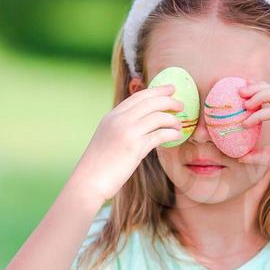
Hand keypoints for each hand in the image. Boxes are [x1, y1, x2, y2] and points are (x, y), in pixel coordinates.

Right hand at [70, 85, 183, 203]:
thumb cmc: (98, 164)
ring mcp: (127, 132)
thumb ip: (121, 127)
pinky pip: (160, 135)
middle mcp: (119, 120)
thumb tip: (142, 123)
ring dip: (172, 119)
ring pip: (158, 117)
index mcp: (112, 116)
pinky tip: (176, 136)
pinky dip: (171, 133)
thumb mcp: (107, 137)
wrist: (88, 181)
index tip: (169, 89)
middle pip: (150, 102)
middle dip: (169, 101)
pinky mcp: (135, 147)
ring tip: (179, 125)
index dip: (156, 91)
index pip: (138, 96)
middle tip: (180, 104)